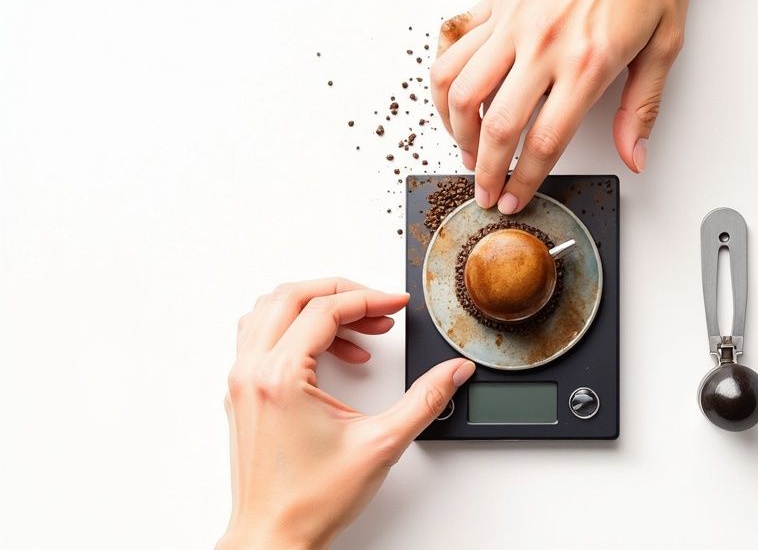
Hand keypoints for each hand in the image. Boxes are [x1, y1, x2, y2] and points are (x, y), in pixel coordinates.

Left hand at [218, 278, 475, 549]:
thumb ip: (425, 400)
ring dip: (317, 309)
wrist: (274, 537)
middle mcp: (252, 372)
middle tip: (380, 307)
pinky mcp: (242, 394)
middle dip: (342, 293)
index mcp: (280, 377)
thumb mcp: (381, 444)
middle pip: (291, 296)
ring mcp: (241, 382)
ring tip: (360, 331)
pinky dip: (298, 331)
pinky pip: (263, 338)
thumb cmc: (310, 502)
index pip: (324, 310)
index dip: (369, 299)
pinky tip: (336, 355)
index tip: (397, 305)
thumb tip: (453, 373)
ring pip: (271, 311)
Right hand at [430, 0, 691, 213]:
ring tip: (465, 149)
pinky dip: (445, 75)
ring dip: (455, 129)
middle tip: (484, 190)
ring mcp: (513, 19)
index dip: (523, 181)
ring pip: (459, 87)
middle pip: (496, 127)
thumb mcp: (665, 44)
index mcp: (587, 63)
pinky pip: (453, 42)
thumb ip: (643, 107)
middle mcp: (542, 43)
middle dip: (484, 171)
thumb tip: (633, 156)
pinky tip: (455, 95)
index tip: (515, 197)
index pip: (542, 142)